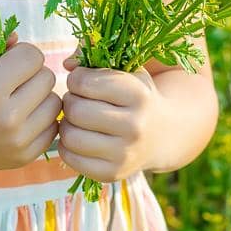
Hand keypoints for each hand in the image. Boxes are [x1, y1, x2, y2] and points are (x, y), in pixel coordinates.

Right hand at [0, 25, 62, 175]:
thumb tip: (16, 38)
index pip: (33, 56)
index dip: (20, 52)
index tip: (5, 60)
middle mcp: (8, 118)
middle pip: (48, 78)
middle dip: (31, 72)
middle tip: (11, 79)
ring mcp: (18, 141)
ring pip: (55, 103)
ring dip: (39, 95)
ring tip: (17, 97)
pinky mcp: (24, 157)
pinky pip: (53, 128)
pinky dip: (41, 119)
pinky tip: (21, 117)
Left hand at [57, 51, 161, 183]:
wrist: (163, 134)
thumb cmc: (135, 95)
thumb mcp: (125, 69)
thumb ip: (94, 56)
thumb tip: (67, 63)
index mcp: (138, 94)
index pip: (84, 82)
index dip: (77, 79)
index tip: (84, 82)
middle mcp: (135, 126)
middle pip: (75, 109)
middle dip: (70, 101)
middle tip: (79, 101)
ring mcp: (125, 154)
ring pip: (70, 136)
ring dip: (67, 124)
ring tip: (78, 119)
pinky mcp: (113, 174)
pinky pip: (70, 157)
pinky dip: (67, 145)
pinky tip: (80, 136)